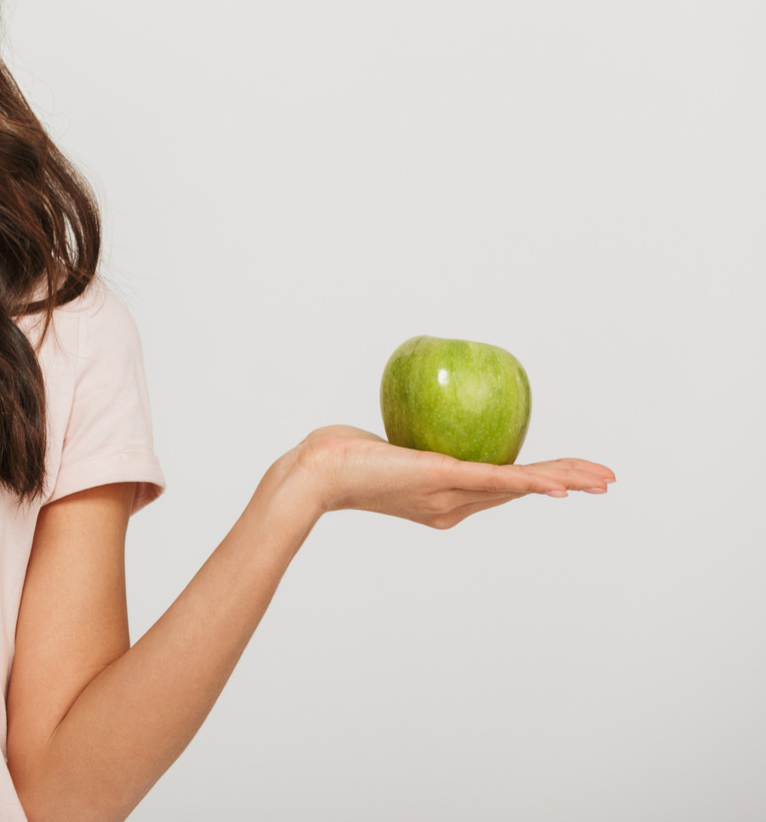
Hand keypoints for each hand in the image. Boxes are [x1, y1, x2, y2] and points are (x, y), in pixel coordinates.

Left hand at [287, 424, 615, 528]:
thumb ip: (410, 441)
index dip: (539, 482)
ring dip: (564, 482)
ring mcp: (448, 496)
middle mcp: (451, 506)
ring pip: (518, 487)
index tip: (568, 477)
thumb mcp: (386, 448)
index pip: (500, 488)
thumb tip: (422, 416)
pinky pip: (496, 479)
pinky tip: (560, 485)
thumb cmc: (340, 456)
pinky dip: (531, 481)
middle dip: (567, 484)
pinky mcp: (442, 479)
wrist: (316, 471)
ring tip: (600, 481)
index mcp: (444, 501)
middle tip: (606, 481)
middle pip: (520, 491)